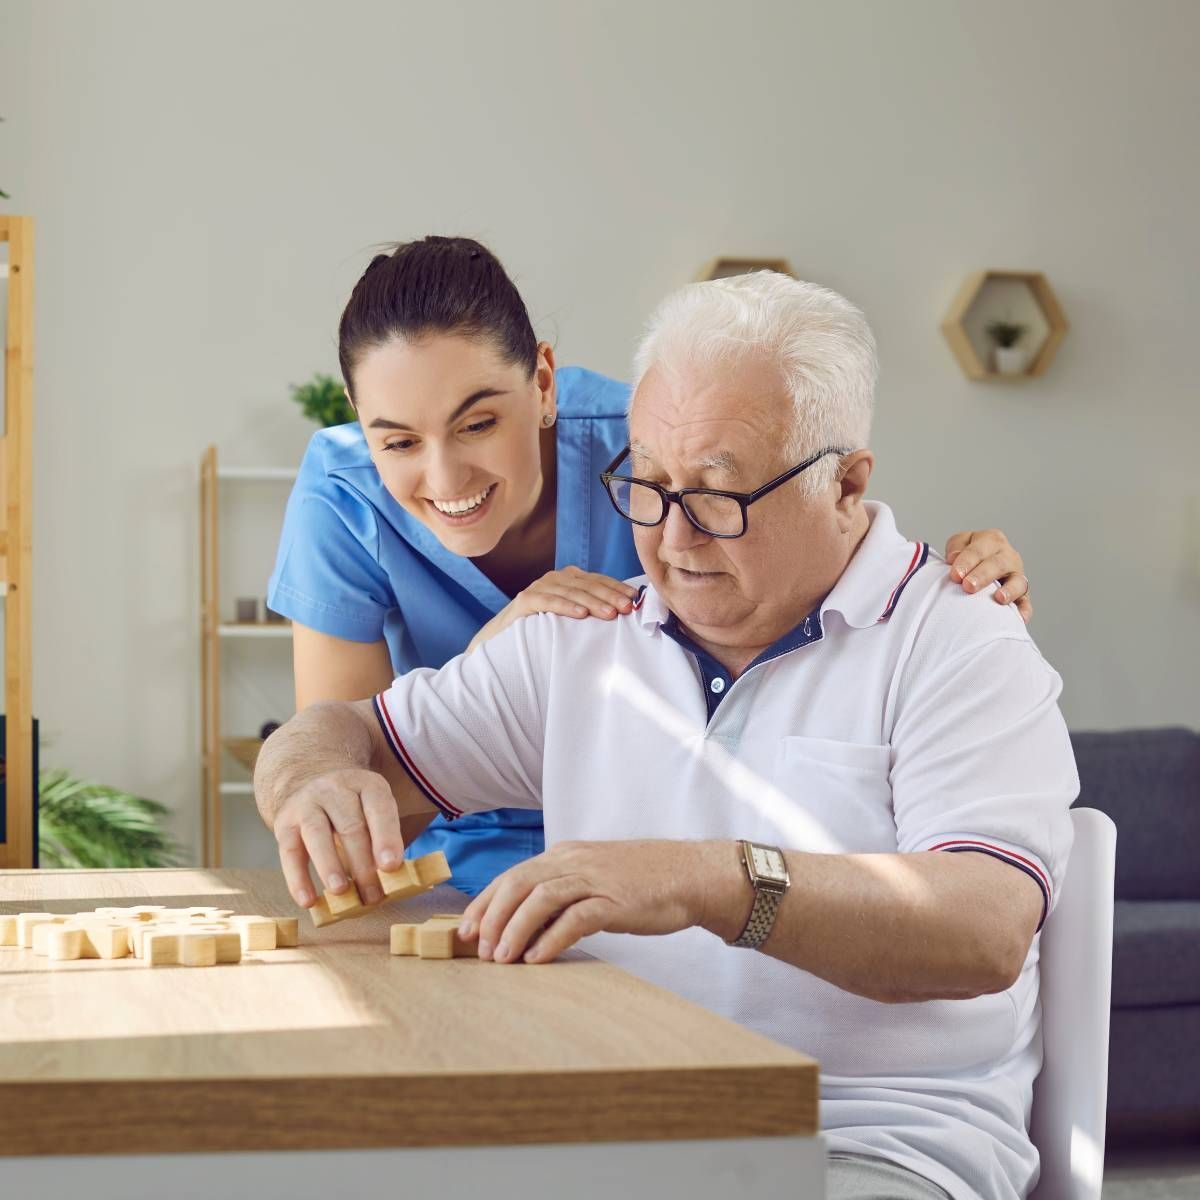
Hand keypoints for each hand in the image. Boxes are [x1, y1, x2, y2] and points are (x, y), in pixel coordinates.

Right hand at [271, 767, 406, 908]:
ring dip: (330, 866)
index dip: (386, 838)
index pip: (379, 809)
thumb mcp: (373, 812)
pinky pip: (289, 851)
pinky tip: (307, 900)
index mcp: (367, 785)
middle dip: (363, 865)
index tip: (392, 866)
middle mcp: (336, 788)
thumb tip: (392, 883)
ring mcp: (307, 803)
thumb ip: (383, 841)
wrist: (308, 783)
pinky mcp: (284, 822)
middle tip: (372, 896)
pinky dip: (297, 878)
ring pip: (317, 834)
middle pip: (350, 826)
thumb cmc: (353, 809)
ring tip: (340, 891)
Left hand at [457, 840, 715, 963]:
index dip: (485, 903)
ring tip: (501, 960)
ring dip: (515, 929)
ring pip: (541, 899)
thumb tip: (526, 925)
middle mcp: (574, 860)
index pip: (512, 875)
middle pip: (518, 884)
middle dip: (492, 917)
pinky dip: (551, 938)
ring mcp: (595, 878)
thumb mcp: (593, 878)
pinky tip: (537, 958)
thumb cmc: (641, 881)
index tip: (466, 930)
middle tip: (478, 949)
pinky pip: (575, 918)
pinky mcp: (615, 900)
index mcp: (565, 854)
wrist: (690, 874)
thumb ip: (562, 893)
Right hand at [467, 567, 638, 652]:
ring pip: (570, 591)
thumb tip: (624, 616)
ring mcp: (538, 588)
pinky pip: (547, 601)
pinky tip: (580, 615)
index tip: (635, 600)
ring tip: (610, 613)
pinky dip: (565, 606)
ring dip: (592, 601)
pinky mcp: (524, 601)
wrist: (501, 644)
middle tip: (627, 608)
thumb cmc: (541, 634)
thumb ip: (590, 613)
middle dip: (609, 595)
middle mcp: (553, 579)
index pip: (597, 580)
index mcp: (567, 580)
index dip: (616, 588)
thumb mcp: (570, 621)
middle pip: (587, 584)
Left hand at [944, 529, 1031, 623]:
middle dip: (983, 575)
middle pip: (998, 564)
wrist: (974, 571)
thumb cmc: (965, 558)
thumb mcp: (959, 546)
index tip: (955, 575)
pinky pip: (1026, 602)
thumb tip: (954, 558)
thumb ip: (956, 547)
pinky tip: (1019, 617)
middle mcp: (1007, 556)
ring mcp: (1017, 575)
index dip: (966, 561)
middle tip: (968, 586)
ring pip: (1018, 581)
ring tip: (999, 598)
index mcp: (991, 540)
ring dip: (1009, 590)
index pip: (979, 549)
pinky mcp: (1022, 595)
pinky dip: (1024, 610)